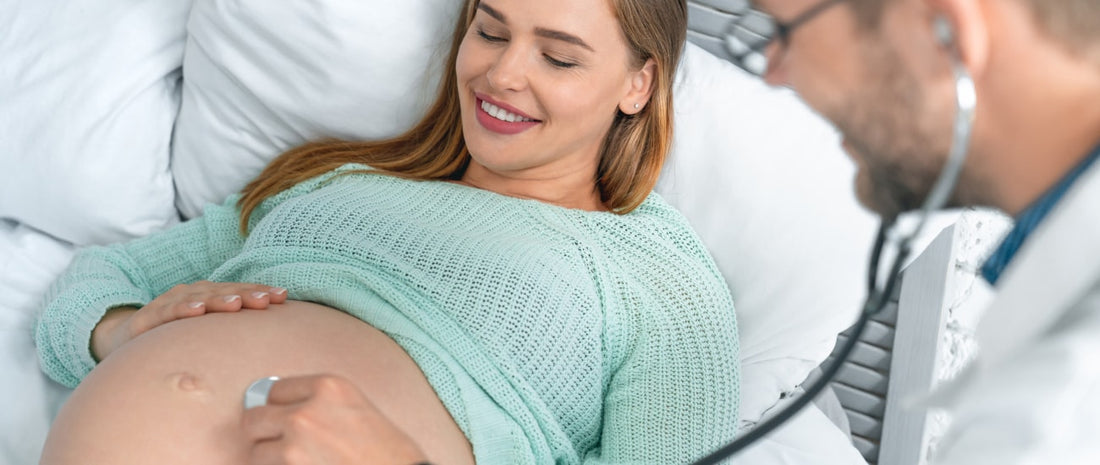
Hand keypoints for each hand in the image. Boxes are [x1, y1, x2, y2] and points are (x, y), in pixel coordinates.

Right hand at [91, 280, 287, 360]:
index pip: (239, 292)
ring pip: (198, 299)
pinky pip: (166, 312)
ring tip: (236, 304)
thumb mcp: (205, 333)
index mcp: (209, 297)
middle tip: (266, 300)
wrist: (125, 338)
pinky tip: (195, 310)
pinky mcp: (148, 318)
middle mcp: (192, 295)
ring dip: (218, 300)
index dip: (260, 292)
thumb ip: (232, 331)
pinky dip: (181, 309)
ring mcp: (169, 303)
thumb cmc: (175, 336)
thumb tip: (270, 337)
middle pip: (223, 293)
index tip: (283, 297)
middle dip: (246, 295)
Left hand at [241, 374, 429, 464]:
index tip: (287, 420)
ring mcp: (293, 446)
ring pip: (255, 452)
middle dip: (265, 434)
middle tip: (282, 447)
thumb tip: (279, 411)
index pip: (275, 390)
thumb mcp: (358, 409)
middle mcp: (306, 412)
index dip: (280, 408)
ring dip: (270, 461)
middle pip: (254, 418)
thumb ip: (320, 404)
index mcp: (328, 387)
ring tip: (300, 463)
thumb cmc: (389, 453)